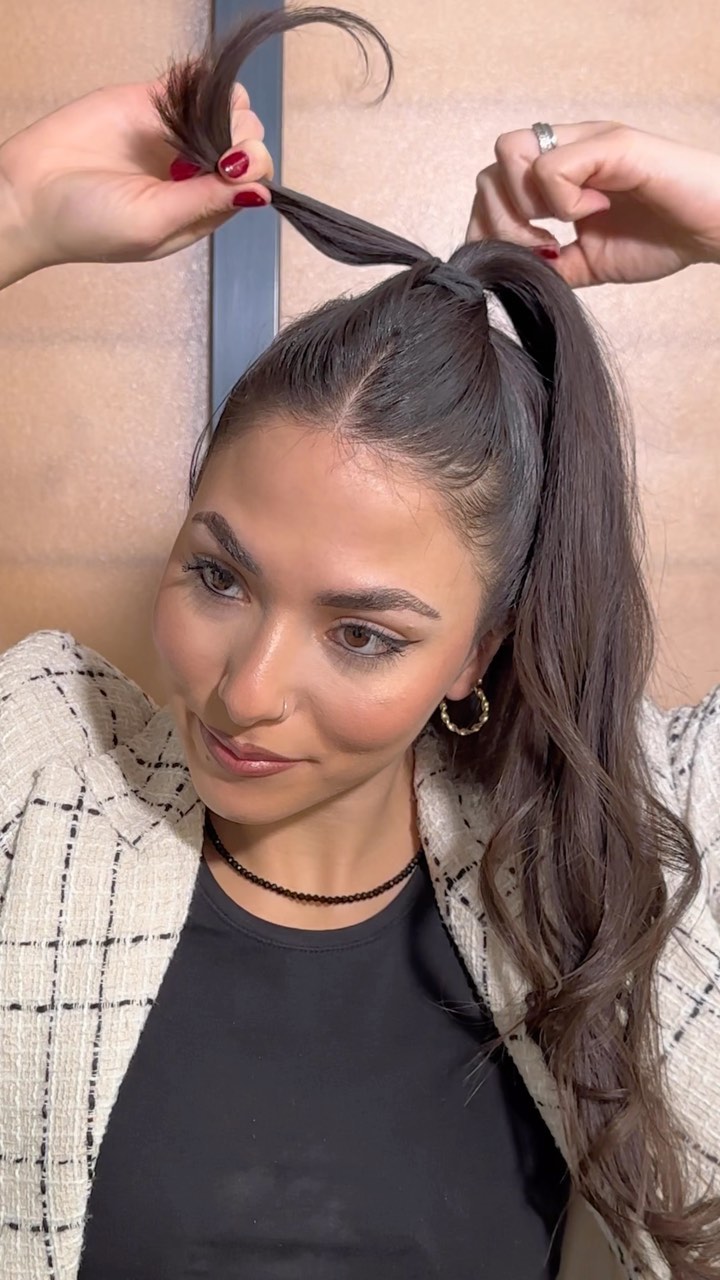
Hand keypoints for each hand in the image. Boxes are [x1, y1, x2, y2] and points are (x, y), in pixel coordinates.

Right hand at [0, 78, 272, 278]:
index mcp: (200, 210)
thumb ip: (204, 204)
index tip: (227, 163)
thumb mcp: (153, 224)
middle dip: (243, 136)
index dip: (252, 167)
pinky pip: (191, 86)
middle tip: (208, 140)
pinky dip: (202, 80)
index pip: (251, 183)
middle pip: (247, 144)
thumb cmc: (89, 225)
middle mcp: (194, 174)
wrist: (29, 193)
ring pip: (227, 111)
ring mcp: (174, 137)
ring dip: (228, 106)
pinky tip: (193, 88)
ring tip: (202, 115)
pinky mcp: (149, 104)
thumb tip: (260, 192)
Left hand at [466, 122, 719, 288]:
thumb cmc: (665, 238)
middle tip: (542, 248)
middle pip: (490, 169)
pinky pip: (553, 167)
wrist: (717, 228)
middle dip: (502, 222)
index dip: (490, 227)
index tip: (525, 258)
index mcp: (559, 175)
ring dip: (526, 206)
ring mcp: (587, 142)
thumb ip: (553, 265)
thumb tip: (509, 272)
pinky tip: (596, 213)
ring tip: (564, 229)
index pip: (490, 187)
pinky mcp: (611, 145)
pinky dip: (563, 202)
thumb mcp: (591, 264)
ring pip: (511, 154)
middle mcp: (567, 149)